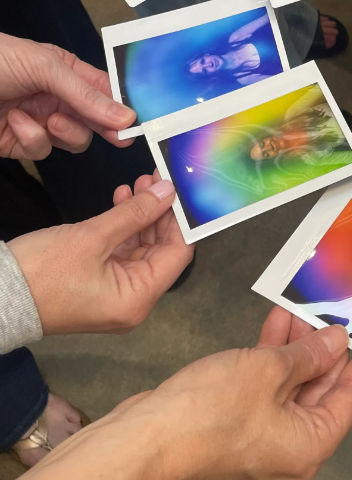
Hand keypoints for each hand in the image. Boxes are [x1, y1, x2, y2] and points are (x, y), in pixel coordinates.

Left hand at [0, 33, 135, 158]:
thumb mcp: (45, 67)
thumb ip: (86, 95)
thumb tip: (126, 117)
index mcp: (67, 71)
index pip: (106, 91)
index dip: (123, 106)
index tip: (138, 122)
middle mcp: (57, 97)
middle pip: (95, 120)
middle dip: (103, 127)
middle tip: (119, 138)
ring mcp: (39, 121)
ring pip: (73, 140)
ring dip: (64, 132)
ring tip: (49, 121)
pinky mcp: (19, 143)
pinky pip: (41, 149)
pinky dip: (31, 138)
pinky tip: (14, 121)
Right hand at [7, 175, 192, 334]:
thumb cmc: (40, 274)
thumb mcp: (92, 237)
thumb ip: (135, 213)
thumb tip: (167, 192)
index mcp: (138, 298)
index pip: (178, 254)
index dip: (181, 220)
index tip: (182, 190)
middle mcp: (132, 300)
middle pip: (161, 249)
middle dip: (160, 212)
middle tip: (157, 179)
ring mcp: (115, 291)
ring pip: (141, 246)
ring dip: (141, 215)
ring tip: (140, 183)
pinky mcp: (98, 282)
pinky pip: (121, 251)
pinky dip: (124, 226)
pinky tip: (123, 199)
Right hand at [115, 307, 351, 479]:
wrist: (143, 440)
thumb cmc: (209, 412)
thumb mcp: (268, 370)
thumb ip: (307, 354)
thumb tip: (336, 342)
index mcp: (309, 447)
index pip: (349, 399)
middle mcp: (289, 451)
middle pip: (319, 393)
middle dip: (323, 348)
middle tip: (332, 311)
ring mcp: (259, 443)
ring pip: (289, 389)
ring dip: (295, 349)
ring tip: (301, 308)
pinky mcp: (233, 431)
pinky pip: (263, 392)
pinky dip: (269, 361)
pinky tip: (273, 326)